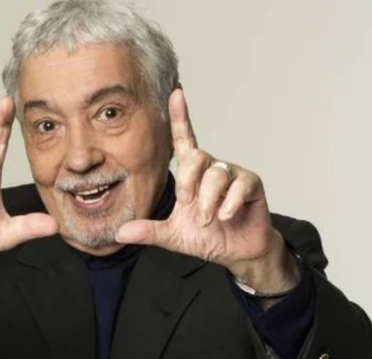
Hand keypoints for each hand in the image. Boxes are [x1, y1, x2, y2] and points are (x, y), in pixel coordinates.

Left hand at [116, 89, 297, 292]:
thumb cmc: (207, 237)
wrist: (237, 252)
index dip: (180, 116)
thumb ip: (148, 231)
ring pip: (217, 173)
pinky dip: (229, 203)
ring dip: (208, 200)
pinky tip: (226, 216)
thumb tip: (120, 234)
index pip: (184, 139)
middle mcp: (212, 168)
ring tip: (208, 220)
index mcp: (192, 174)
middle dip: (188, 181)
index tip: (175, 92)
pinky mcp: (251, 185)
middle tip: (187, 204)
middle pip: (197, 156)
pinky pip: (239, 185)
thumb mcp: (173, 236)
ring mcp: (233, 174)